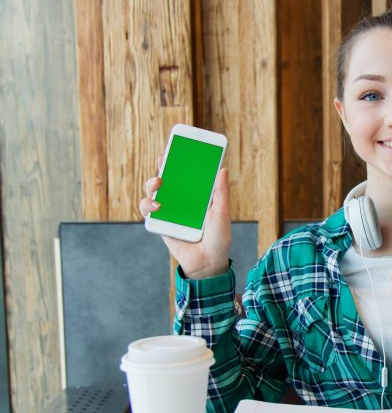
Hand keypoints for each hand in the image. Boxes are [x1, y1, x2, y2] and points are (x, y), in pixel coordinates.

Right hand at [138, 156, 230, 278]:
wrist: (208, 263)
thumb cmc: (218, 239)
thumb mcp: (221, 213)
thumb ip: (221, 192)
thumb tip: (222, 168)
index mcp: (196, 197)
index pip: (185, 176)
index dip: (178, 162)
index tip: (174, 148)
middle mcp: (181, 203)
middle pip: (166, 181)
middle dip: (161, 168)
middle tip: (162, 161)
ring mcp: (169, 213)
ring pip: (153, 194)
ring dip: (151, 185)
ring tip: (158, 184)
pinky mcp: (160, 225)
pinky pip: (148, 212)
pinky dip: (148, 206)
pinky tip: (157, 206)